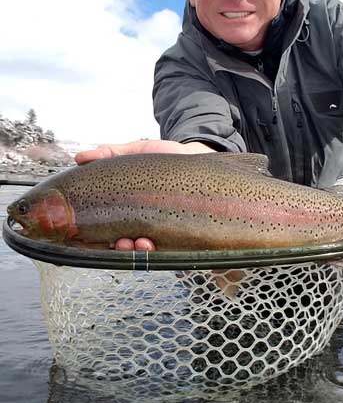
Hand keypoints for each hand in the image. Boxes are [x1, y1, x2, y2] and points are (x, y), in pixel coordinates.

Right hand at [75, 139, 215, 249]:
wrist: (202, 156)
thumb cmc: (169, 157)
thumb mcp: (138, 151)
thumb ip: (111, 153)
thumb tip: (80, 158)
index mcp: (129, 210)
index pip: (107, 230)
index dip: (95, 238)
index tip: (88, 236)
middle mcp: (144, 224)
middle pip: (125, 245)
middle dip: (120, 247)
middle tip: (120, 241)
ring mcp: (164, 231)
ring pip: (146, 252)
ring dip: (138, 251)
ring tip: (140, 242)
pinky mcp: (184, 236)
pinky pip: (170, 250)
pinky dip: (158, 250)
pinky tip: (153, 241)